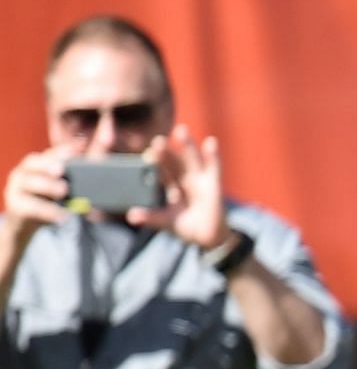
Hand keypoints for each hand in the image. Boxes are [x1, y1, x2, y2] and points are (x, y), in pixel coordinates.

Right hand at [3, 150, 72, 229]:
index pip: (48, 153)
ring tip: (63, 190)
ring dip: (47, 186)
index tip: (78, 148)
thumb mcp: (59, 187)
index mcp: (36, 164)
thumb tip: (94, 158)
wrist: (26, 224)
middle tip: (62, 169)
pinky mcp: (16, 207)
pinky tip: (62, 216)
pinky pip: (31, 208)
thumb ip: (75, 175)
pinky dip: (48, 212)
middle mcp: (23, 172)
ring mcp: (17, 189)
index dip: (61, 150)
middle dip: (48, 164)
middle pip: (33, 164)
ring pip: (30, 183)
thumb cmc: (46, 200)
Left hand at [130, 124, 228, 249]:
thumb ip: (151, 217)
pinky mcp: (214, 184)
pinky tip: (210, 142)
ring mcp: (199, 179)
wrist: (208, 238)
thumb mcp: (166, 221)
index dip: (155, 162)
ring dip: (187, 145)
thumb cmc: (186, 226)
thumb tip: (131, 216)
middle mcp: (183, 178)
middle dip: (167, 152)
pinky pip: (214, 167)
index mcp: (170, 185)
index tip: (147, 154)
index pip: (160, 171)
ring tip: (181, 131)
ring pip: (191, 159)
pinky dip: (213, 155)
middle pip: (174, 161)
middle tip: (158, 141)